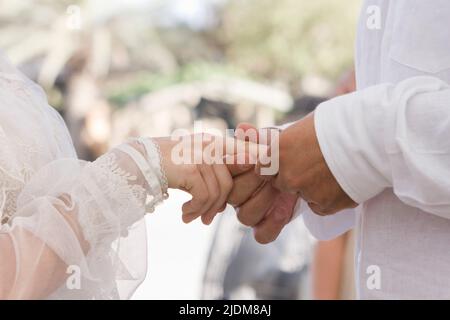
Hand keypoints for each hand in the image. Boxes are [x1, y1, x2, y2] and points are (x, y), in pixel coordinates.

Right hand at [155, 134, 254, 224]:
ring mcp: (203, 156)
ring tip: (192, 218)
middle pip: (228, 184)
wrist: (138, 161)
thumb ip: (214, 174)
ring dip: (204, 212)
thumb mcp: (194, 164)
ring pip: (217, 194)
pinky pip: (204, 198)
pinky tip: (184, 214)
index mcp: (215, 143)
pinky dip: (195, 210)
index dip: (254, 169)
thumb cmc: (167, 165)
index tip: (251, 186)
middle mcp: (212, 146)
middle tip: (206, 219)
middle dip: (218, 206)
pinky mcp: (193, 169)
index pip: (245, 156)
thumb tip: (227, 201)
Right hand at [228, 124, 298, 243]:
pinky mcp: (264, 227)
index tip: (254, 158)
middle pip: (233, 196)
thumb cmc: (280, 155)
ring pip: (246, 216)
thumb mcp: (271, 144)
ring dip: (264, 201)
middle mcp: (236, 195)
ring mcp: (249, 211)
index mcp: (232, 174)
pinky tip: (284, 209)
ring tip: (282, 188)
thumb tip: (243, 129)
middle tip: (272, 173)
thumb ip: (257, 139)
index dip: (236, 166)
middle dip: (254, 183)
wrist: (304, 168)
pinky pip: (262, 235)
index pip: (224, 173)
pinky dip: (273, 224)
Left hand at [272, 112, 356, 214]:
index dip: (274, 166)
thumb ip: (286, 141)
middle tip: (313, 166)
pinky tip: (340, 182)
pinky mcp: (325, 205)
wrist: (372, 137)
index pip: (262, 169)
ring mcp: (306, 191)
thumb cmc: (340, 122)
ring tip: (333, 171)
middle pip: (281, 184)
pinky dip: (327, 198)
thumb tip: (266, 141)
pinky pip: (319, 206)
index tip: (286, 162)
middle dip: (293, 177)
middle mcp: (288, 174)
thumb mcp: (304, 126)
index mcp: (280, 151)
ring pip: (302, 195)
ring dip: (312, 188)